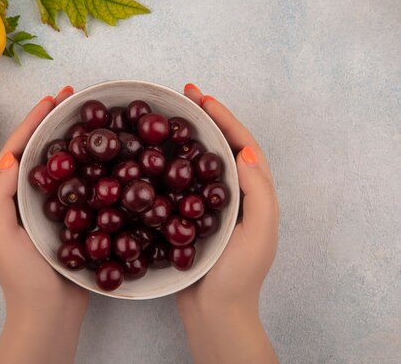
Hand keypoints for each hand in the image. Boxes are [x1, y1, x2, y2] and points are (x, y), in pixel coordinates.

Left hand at [0, 86, 87, 363]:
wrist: (49, 314)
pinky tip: (105, 155)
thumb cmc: (22, 278)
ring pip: (62, 164)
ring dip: (72, 138)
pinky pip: (80, 185)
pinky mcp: (72, 219)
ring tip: (89, 118)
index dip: (33, 122)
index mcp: (8, 196)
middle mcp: (28, 197)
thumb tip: (11, 157)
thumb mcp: (0, 236)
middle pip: (41, 150)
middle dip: (54, 122)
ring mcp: (51, 208)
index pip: (18, 149)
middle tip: (73, 98)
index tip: (51, 99)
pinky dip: (89, 165)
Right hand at [176, 84, 279, 363]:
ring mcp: (208, 205)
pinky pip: (178, 183)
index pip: (240, 144)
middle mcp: (231, 194)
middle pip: (218, 146)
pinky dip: (168, 164)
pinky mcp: (187, 217)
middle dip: (203, 118)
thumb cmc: (239, 276)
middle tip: (182, 96)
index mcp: (252, 193)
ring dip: (184, 136)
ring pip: (196, 162)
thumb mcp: (259, 233)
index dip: (223, 117)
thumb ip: (258, 192)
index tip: (202, 97)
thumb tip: (243, 151)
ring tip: (166, 118)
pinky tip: (150, 157)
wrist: (214, 313)